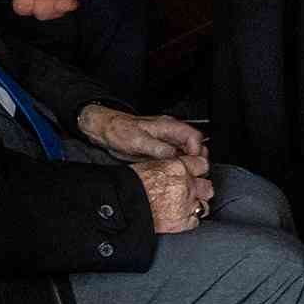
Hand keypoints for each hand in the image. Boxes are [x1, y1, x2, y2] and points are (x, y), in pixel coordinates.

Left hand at [77, 104, 207, 162]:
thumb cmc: (120, 130)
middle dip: (196, 160)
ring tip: (184, 176)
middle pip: (193, 146)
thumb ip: (158, 148)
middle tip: (192, 173)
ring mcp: (165, 142)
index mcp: (169, 126)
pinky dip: (177, 167)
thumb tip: (174, 157)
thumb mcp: (138, 140)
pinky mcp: (159, 151)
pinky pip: (174, 159)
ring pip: (185, 154)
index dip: (197, 152)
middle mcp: (170, 133)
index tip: (193, 164)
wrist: (105, 131)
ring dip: (187, 165)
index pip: (194, 137)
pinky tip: (173, 175)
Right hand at [132, 156, 215, 233]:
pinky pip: (196, 221)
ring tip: (187, 206)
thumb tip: (173, 169)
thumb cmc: (130, 183)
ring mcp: (186, 205)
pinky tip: (181, 217)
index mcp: (178, 167)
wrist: (123, 205)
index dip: (198, 169)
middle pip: (207, 186)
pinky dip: (190, 220)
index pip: (202, 165)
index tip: (196, 173)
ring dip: (197, 205)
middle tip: (192, 191)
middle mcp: (186, 185)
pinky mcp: (182, 223)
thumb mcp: (150, 165)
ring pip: (205, 205)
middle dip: (201, 189)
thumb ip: (169, 166)